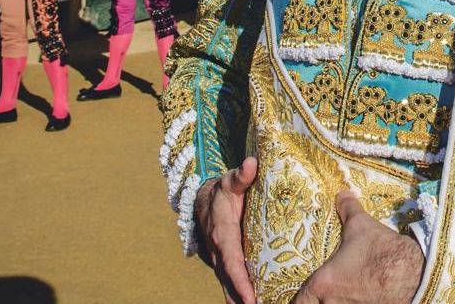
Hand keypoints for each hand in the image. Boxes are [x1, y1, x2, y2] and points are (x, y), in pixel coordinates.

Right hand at [195, 157, 257, 303]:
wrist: (203, 199)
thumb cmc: (223, 191)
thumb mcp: (231, 181)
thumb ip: (242, 175)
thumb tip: (251, 164)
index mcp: (222, 235)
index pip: (232, 262)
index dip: (240, 280)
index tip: (251, 297)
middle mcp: (219, 252)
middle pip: (230, 281)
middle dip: (242, 299)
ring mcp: (220, 260)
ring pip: (229, 285)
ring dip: (239, 301)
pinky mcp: (224, 264)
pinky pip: (231, 282)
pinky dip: (238, 297)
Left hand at [291, 190, 423, 303]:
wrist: (412, 272)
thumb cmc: (381, 250)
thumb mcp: (361, 226)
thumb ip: (347, 210)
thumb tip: (342, 194)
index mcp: (323, 283)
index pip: (299, 302)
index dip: (300, 299)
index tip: (305, 294)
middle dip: (320, 299)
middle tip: (327, 291)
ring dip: (337, 301)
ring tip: (347, 292)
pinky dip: (354, 303)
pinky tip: (364, 297)